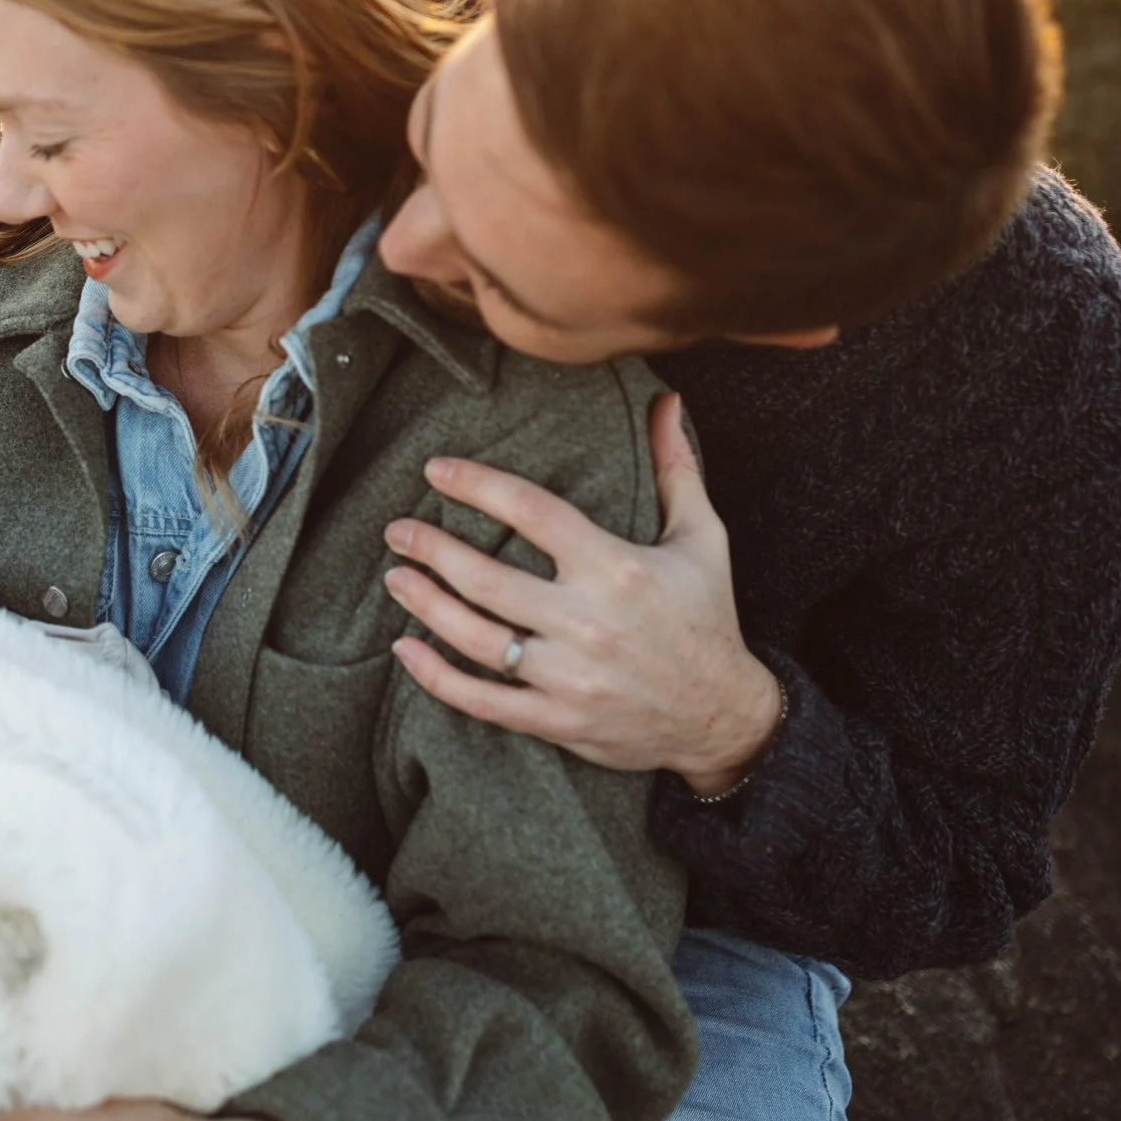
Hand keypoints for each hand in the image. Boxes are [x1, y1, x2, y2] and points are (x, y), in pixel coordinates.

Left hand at [383, 393, 783, 794]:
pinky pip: (482, 700)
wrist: (725, 719)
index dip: (477, 486)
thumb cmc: (706, 619)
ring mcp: (569, 676)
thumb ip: (675, 468)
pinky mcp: (558, 719)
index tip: (436, 470)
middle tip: (397, 530)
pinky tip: (406, 650)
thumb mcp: (702, 539)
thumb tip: (665, 400)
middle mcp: (588, 623)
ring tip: (395, 577)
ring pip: (475, 638)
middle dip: (432, 549)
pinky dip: (436, 677)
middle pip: (486, 578)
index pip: (532, 512)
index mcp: (618, 569)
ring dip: (425, 605)